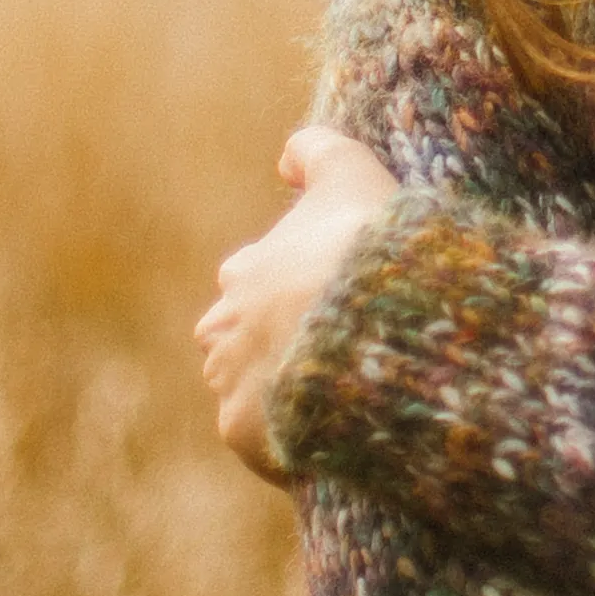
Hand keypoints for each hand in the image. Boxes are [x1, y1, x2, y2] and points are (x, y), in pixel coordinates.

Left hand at [195, 125, 401, 479]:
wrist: (372, 317)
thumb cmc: (364, 243)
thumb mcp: (349, 172)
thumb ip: (317, 150)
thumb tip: (287, 156)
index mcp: (244, 272)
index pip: (249, 284)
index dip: (290, 293)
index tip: (328, 301)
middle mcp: (222, 327)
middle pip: (234, 344)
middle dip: (267, 350)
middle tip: (326, 356)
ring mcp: (229, 382)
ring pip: (245, 395)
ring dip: (278, 398)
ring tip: (334, 400)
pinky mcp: (244, 432)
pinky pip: (263, 445)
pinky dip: (290, 443)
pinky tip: (333, 436)